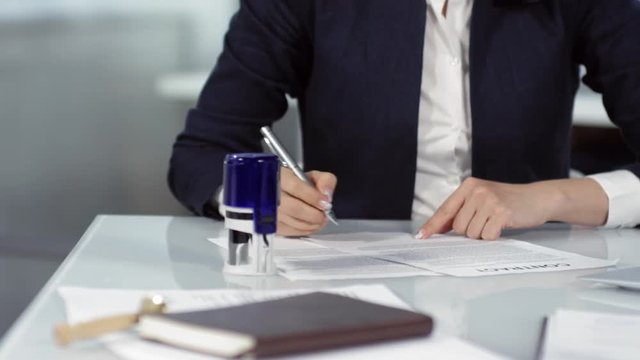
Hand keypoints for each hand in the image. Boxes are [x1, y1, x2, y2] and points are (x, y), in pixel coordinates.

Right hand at [277, 168, 336, 236]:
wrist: (279, 193)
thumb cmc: (297, 185)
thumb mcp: (312, 176)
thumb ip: (325, 180)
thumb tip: (326, 194)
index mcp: (280, 177)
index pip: (296, 188)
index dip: (314, 197)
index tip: (326, 202)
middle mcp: (271, 195)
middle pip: (295, 208)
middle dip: (315, 214)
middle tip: (325, 213)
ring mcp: (270, 213)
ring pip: (294, 222)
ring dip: (313, 223)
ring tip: (321, 219)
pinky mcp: (272, 226)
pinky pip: (293, 232)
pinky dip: (307, 230)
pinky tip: (312, 224)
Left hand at [416, 177, 607, 240]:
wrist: (538, 198)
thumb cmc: (508, 202)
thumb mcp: (482, 199)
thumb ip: (462, 211)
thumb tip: (438, 229)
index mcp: (468, 186)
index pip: (445, 209)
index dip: (432, 225)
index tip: (421, 236)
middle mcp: (476, 191)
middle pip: (459, 226)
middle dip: (470, 231)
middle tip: (486, 222)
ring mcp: (489, 200)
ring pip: (472, 233)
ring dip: (483, 234)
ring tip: (495, 222)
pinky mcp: (501, 212)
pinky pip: (487, 235)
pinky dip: (494, 236)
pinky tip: (503, 225)